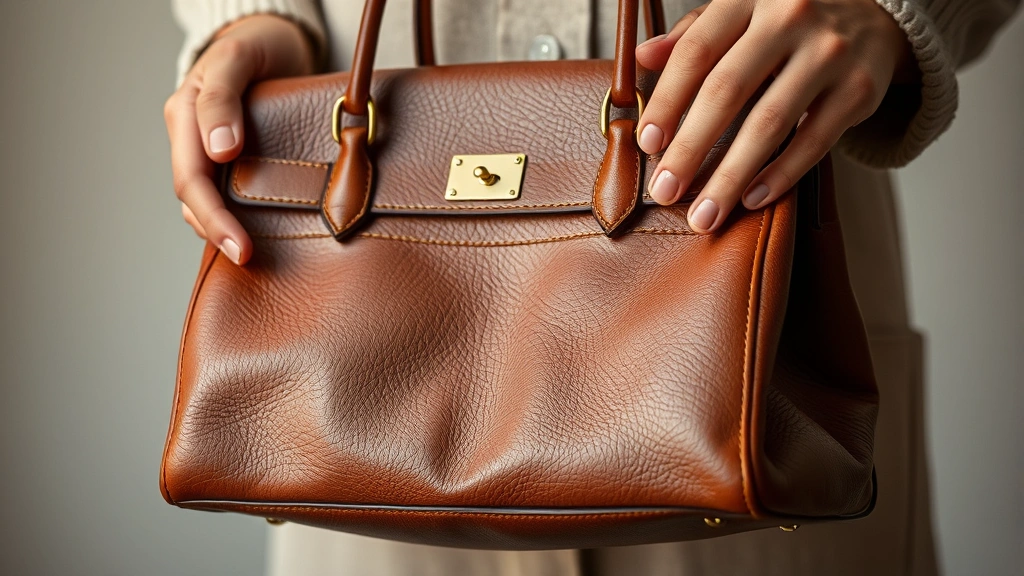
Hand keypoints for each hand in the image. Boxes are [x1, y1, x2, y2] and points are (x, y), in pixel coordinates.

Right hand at [164, 15, 315, 263]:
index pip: (191, 180)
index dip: (214, 217)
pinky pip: (228, 193)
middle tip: (248, 258)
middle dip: (218, 232)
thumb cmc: (253, 46)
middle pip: (194, 198)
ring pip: (207, 200)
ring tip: (252, 254)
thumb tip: (219, 150)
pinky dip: (239, 215)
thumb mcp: (236, 61)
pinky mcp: (231, 159)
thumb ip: (222, 100)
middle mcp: (192, 139)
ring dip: (224, 228)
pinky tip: (260, 231)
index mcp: (184, 116)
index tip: (242, 245)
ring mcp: (209, 150)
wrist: (271, 41)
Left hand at [636, 0, 915, 232]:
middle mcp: (790, 18)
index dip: (667, 101)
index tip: (646, 143)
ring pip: (769, 123)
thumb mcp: (742, 10)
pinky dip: (780, 174)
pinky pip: (813, 140)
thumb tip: (644, 56)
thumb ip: (694, 34)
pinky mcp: (860, 88)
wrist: (878, 8)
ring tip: (704, 214)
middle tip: (664, 191)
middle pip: (727, 91)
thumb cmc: (790, 17)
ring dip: (731, 176)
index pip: (696, 53)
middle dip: (690, 148)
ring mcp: (829, 53)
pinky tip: (751, 199)